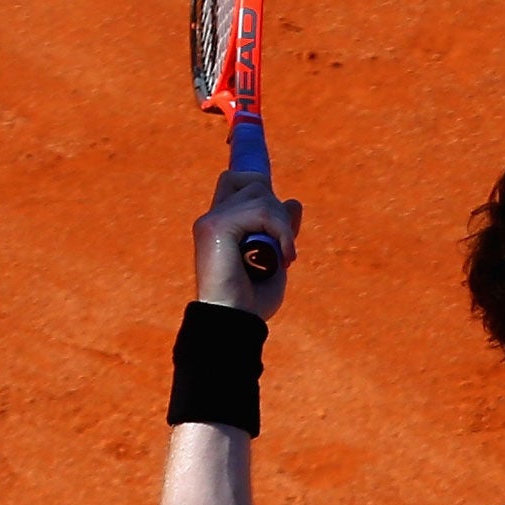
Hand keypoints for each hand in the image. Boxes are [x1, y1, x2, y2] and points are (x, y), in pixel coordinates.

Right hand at [193, 171, 301, 318]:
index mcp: (220, 224)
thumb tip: (293, 201)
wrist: (235, 324)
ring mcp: (211, 220)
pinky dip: (282, 233)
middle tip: (284, 248)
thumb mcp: (274, 260)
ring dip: (283, 226)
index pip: (235, 180)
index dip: (258, 182)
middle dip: (279, 212)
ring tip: (284, 257)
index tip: (286, 207)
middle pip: (254, 183)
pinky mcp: (216, 227)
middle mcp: (212, 218)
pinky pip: (262, 212)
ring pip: (261, 195)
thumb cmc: (252, 302)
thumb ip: (281, 231)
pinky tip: (285, 258)